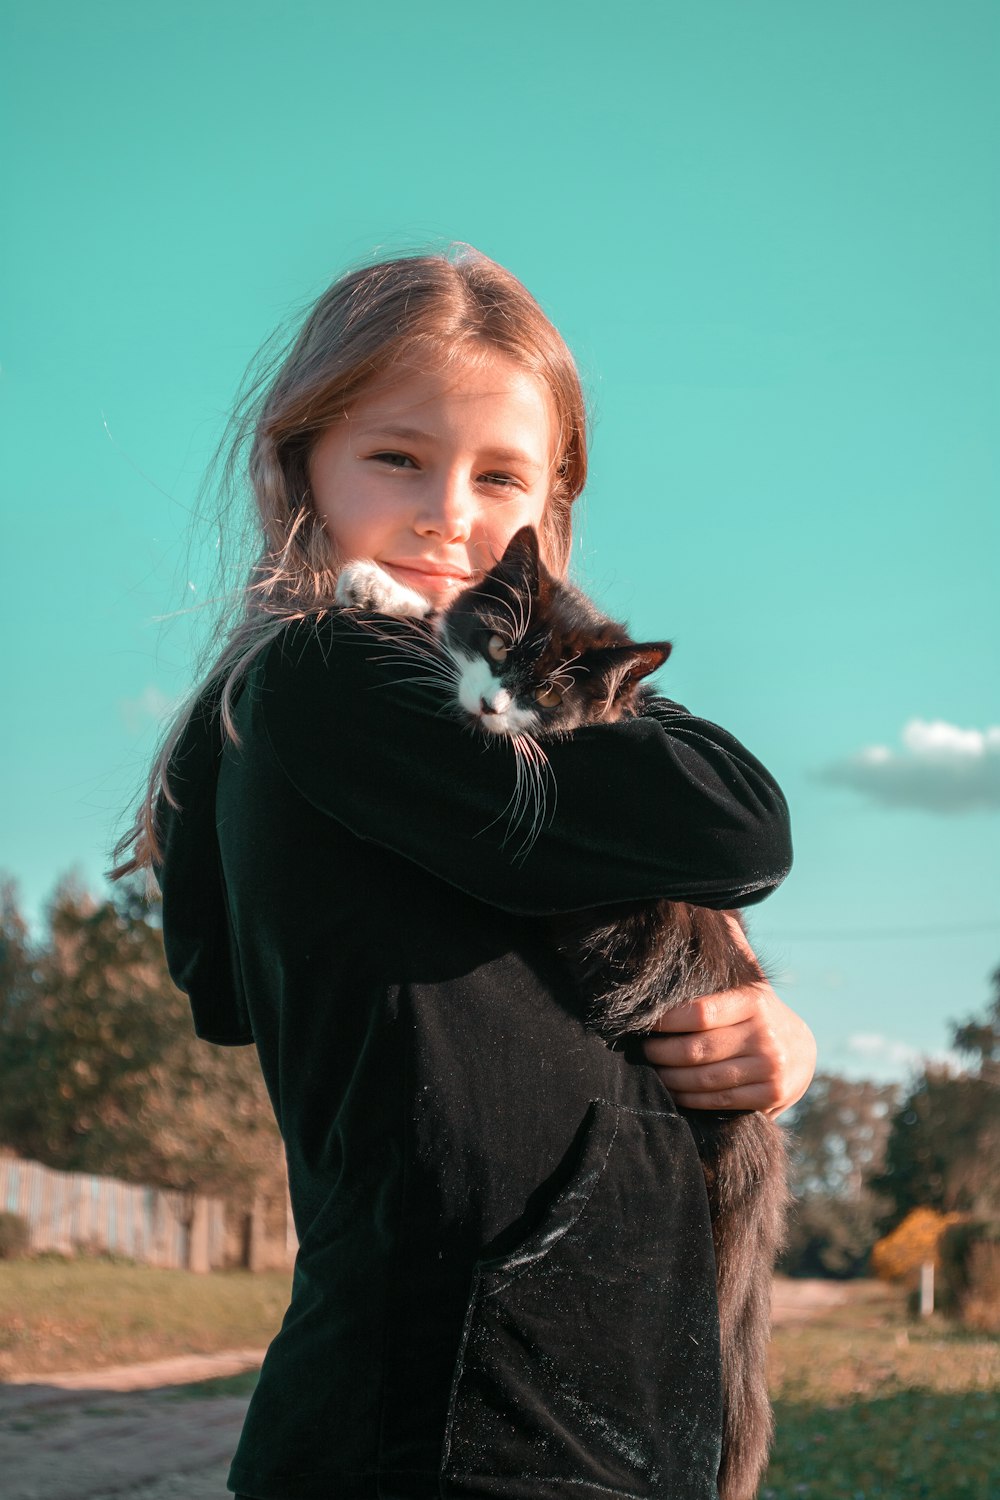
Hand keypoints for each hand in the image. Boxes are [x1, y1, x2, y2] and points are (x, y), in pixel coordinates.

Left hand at [639, 915, 815, 1116]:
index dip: (665, 1020)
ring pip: (705, 1079)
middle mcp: (765, 1034)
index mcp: (754, 1002)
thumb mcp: (748, 983)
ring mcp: (769, 1068)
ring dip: (670, 1079)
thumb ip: (732, 952)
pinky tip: (674, 1091)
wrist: (801, 1053)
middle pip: (697, 1050)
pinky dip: (690, 1098)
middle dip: (661, 1053)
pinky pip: (719, 1101)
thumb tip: (714, 910)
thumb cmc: (756, 1014)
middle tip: (642, 1051)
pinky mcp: (770, 1096)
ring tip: (652, 1072)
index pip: (700, 1012)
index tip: (644, 1021)